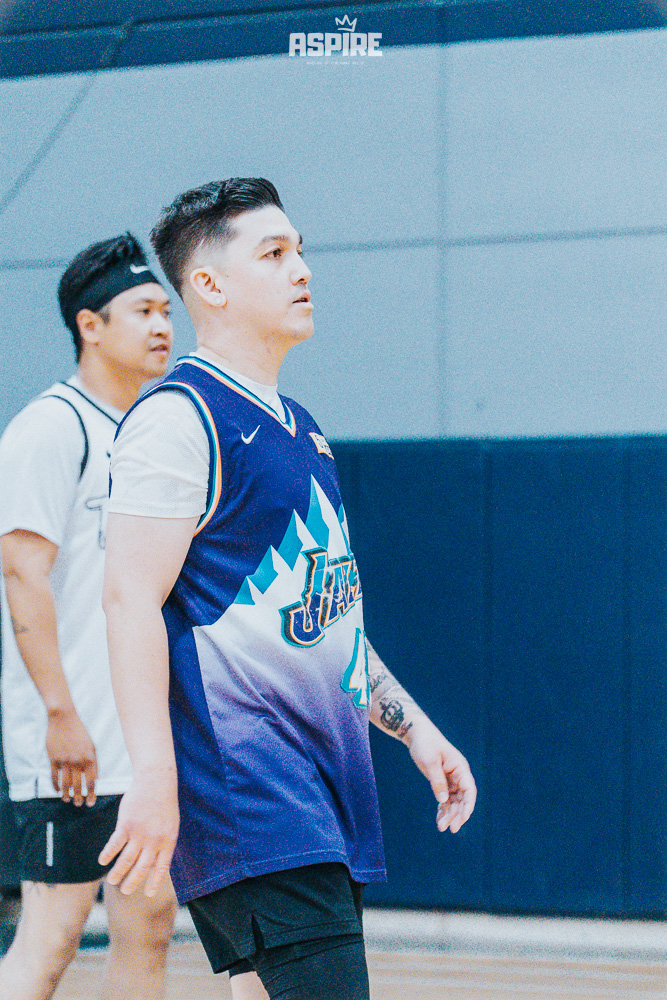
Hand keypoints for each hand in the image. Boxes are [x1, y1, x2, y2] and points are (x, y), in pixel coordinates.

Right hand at [46, 707, 97, 805]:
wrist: (64, 719)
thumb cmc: (80, 732)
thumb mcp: (92, 746)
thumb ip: (94, 763)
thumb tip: (96, 780)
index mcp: (89, 758)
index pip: (91, 782)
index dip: (91, 795)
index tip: (90, 803)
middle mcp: (77, 761)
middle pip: (78, 786)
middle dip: (79, 798)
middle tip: (79, 805)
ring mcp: (64, 761)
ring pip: (65, 784)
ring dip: (67, 795)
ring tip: (68, 800)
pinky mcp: (53, 759)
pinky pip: (54, 777)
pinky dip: (55, 786)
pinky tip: (57, 791)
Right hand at [98, 771, 178, 896]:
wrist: (156, 781)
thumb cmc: (164, 802)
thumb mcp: (171, 823)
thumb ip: (164, 841)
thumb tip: (157, 859)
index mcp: (167, 841)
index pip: (161, 868)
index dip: (154, 882)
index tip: (147, 894)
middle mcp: (154, 840)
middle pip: (142, 868)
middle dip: (133, 882)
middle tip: (125, 890)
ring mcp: (140, 833)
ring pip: (126, 860)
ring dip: (118, 872)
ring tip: (112, 881)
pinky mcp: (126, 824)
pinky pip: (115, 844)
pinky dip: (108, 854)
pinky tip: (102, 861)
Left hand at [405, 717, 476, 833]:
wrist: (417, 735)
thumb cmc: (425, 744)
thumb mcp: (430, 761)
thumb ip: (437, 780)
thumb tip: (443, 800)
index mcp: (460, 767)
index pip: (469, 789)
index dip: (468, 805)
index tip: (464, 818)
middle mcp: (459, 775)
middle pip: (463, 799)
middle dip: (458, 814)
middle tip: (452, 829)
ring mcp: (451, 779)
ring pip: (454, 801)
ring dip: (449, 815)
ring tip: (441, 828)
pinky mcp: (443, 782)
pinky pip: (445, 799)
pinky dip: (443, 810)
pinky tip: (439, 820)